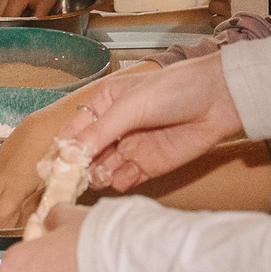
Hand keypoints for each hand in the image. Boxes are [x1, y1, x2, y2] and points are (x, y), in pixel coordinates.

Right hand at [0, 90, 92, 227]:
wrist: (57, 119)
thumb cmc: (62, 151)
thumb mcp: (55, 185)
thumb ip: (36, 207)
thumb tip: (27, 225)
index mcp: (12, 183)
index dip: (2, 232)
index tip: (13, 238)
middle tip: (10, 232)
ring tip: (5, 220)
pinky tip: (1, 201)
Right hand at [70, 59, 244, 194]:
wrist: (219, 100)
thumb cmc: (175, 89)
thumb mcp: (131, 105)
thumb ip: (101, 131)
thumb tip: (71, 154)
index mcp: (104, 105)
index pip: (73, 131)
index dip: (61, 149)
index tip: (51, 166)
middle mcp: (114, 129)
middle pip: (85, 156)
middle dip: (76, 169)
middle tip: (71, 180)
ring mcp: (130, 149)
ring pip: (102, 170)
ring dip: (97, 176)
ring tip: (99, 175)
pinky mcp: (148, 166)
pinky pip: (124, 180)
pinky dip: (119, 182)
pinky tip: (121, 177)